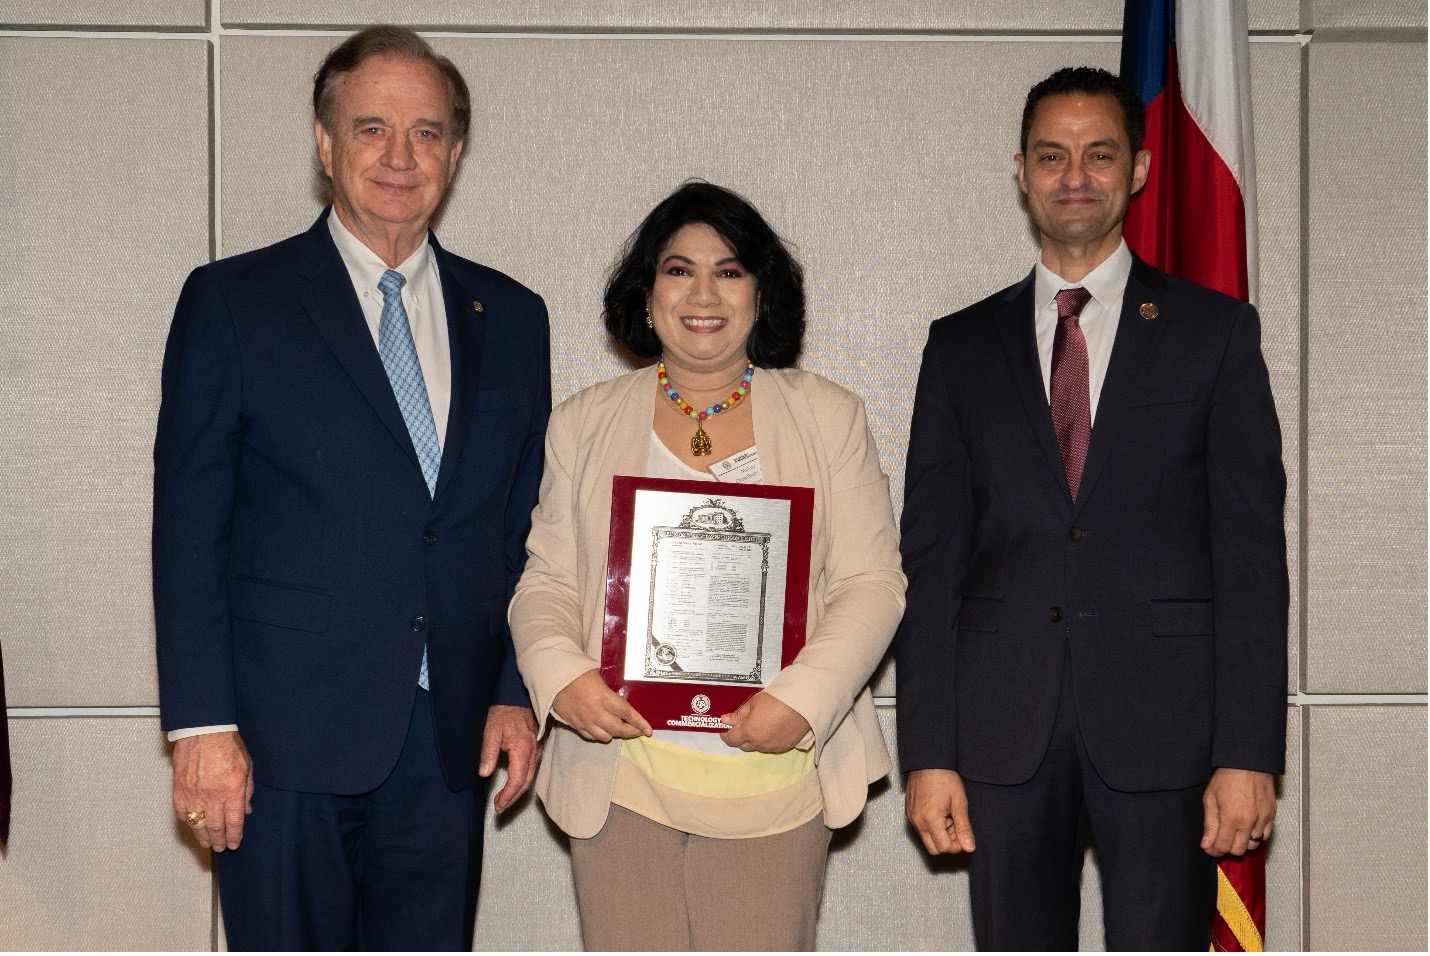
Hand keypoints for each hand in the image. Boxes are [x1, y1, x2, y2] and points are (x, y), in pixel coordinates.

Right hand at [171, 731, 253, 851]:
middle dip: (219, 840)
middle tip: (221, 848)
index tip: (234, 844)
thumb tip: (246, 812)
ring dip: (203, 837)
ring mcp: (193, 794)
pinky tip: (194, 827)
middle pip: (215, 827)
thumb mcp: (247, 767)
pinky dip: (189, 823)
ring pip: (197, 825)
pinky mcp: (179, 790)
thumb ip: (247, 791)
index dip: (234, 836)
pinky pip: (183, 814)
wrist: (203, 731)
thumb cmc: (228, 746)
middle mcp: (212, 795)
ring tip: (208, 844)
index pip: (233, 821)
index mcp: (232, 788)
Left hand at [480, 704, 541, 812]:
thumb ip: (487, 753)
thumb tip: (484, 773)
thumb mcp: (490, 731)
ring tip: (504, 800)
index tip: (497, 805)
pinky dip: (522, 780)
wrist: (517, 696)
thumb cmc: (504, 711)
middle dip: (513, 798)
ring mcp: (537, 749)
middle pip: (526, 782)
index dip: (508, 796)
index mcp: (523, 749)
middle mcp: (533, 752)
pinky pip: (531, 768)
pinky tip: (513, 784)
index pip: (517, 780)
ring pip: (530, 776)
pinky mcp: (536, 747)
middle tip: (499, 807)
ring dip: (518, 791)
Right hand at [551, 670, 651, 742]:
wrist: (553, 678)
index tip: (648, 730)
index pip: (626, 713)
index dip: (639, 722)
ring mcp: (584, 721)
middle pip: (617, 729)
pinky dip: (598, 735)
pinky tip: (601, 728)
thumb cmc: (577, 672)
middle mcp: (595, 712)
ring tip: (617, 728)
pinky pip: (590, 737)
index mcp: (603, 697)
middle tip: (638, 731)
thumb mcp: (598, 677)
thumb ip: (610, 692)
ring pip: (604, 737)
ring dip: (613, 734)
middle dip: (630, 732)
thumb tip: (622, 701)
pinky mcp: (574, 725)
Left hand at [719, 692, 810, 752]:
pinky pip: (770, 747)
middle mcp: (759, 743)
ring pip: (757, 747)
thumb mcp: (754, 702)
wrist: (803, 703)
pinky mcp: (784, 747)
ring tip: (759, 725)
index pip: (732, 739)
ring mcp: (773, 747)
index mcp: (749, 731)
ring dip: (754, 739)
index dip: (726, 735)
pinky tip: (771, 729)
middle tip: (741, 726)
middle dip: (740, 737)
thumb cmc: (777, 699)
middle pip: (743, 746)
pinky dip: (766, 740)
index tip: (725, 728)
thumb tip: (725, 720)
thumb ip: (739, 714)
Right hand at [905, 768, 975, 854]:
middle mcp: (918, 821)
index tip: (962, 832)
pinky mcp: (909, 812)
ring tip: (948, 816)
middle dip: (947, 843)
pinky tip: (939, 812)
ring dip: (939, 834)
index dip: (956, 845)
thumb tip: (970, 847)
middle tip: (956, 826)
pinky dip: (931, 827)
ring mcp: (911, 817)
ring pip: (926, 839)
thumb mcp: (960, 803)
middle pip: (933, 848)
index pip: (944, 848)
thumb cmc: (945, 778)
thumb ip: (964, 828)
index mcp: (930, 819)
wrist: (927, 761)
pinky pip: (920, 829)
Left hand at [1201, 767, 1275, 856]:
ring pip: (1253, 845)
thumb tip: (1206, 844)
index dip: (1214, 850)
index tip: (1209, 848)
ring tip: (1233, 834)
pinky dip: (1255, 837)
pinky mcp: (1271, 815)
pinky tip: (1247, 829)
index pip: (1223, 846)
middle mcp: (1249, 822)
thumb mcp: (1210, 798)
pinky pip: (1265, 836)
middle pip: (1239, 850)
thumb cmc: (1226, 778)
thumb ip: (1209, 824)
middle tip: (1219, 841)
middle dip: (1227, 848)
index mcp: (1231, 818)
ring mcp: (1262, 819)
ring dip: (1241, 844)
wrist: (1248, 763)